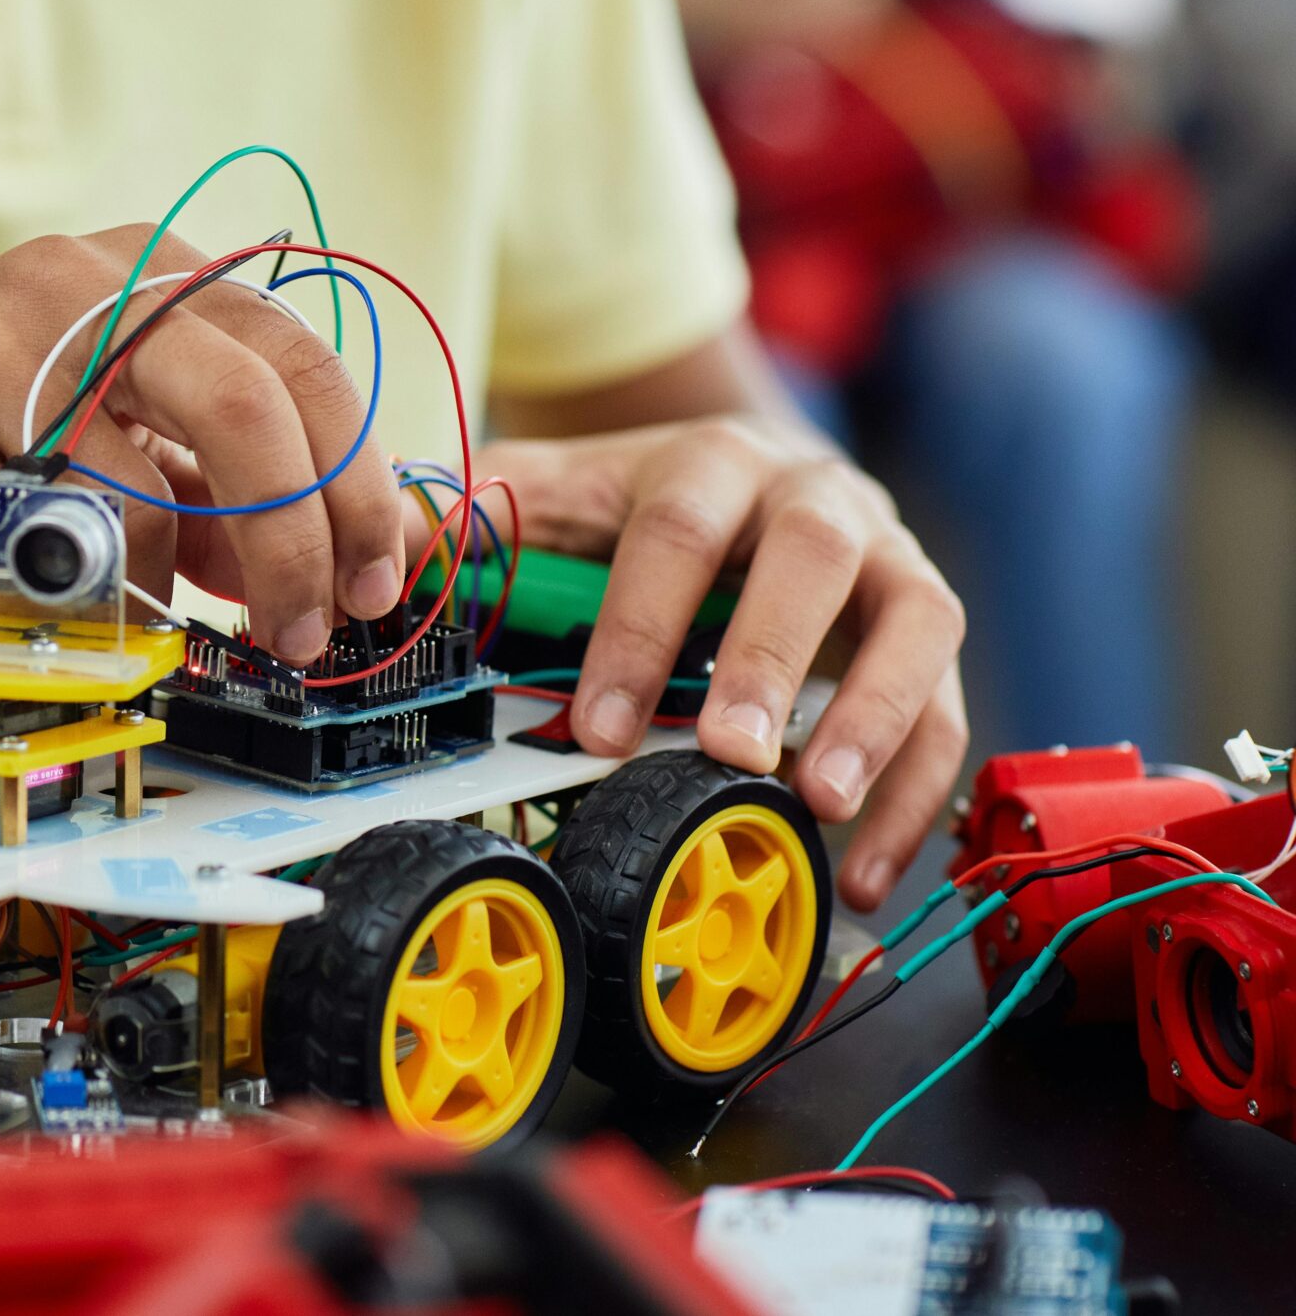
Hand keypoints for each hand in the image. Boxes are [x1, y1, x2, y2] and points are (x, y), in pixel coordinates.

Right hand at [0, 226, 405, 664]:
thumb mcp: (111, 436)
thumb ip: (218, 488)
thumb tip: (339, 565)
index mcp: (148, 270)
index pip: (300, 362)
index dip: (358, 483)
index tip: (377, 581)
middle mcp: (78, 281)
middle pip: (247, 409)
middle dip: (298, 545)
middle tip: (302, 633)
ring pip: (140, 493)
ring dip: (162, 588)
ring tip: (140, 614)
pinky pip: (32, 541)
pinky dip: (63, 593)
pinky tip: (46, 592)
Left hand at [485, 418, 966, 910]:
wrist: (748, 472)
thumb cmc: (637, 506)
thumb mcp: (549, 491)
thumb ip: (469, 523)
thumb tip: (379, 571)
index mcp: (712, 459)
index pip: (678, 530)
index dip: (639, 627)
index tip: (599, 726)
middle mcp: (818, 494)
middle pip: (813, 555)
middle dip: (771, 656)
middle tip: (730, 753)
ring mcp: (890, 557)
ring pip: (917, 620)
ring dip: (874, 718)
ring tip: (815, 806)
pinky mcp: (927, 627)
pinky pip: (948, 705)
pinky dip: (915, 789)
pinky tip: (864, 868)